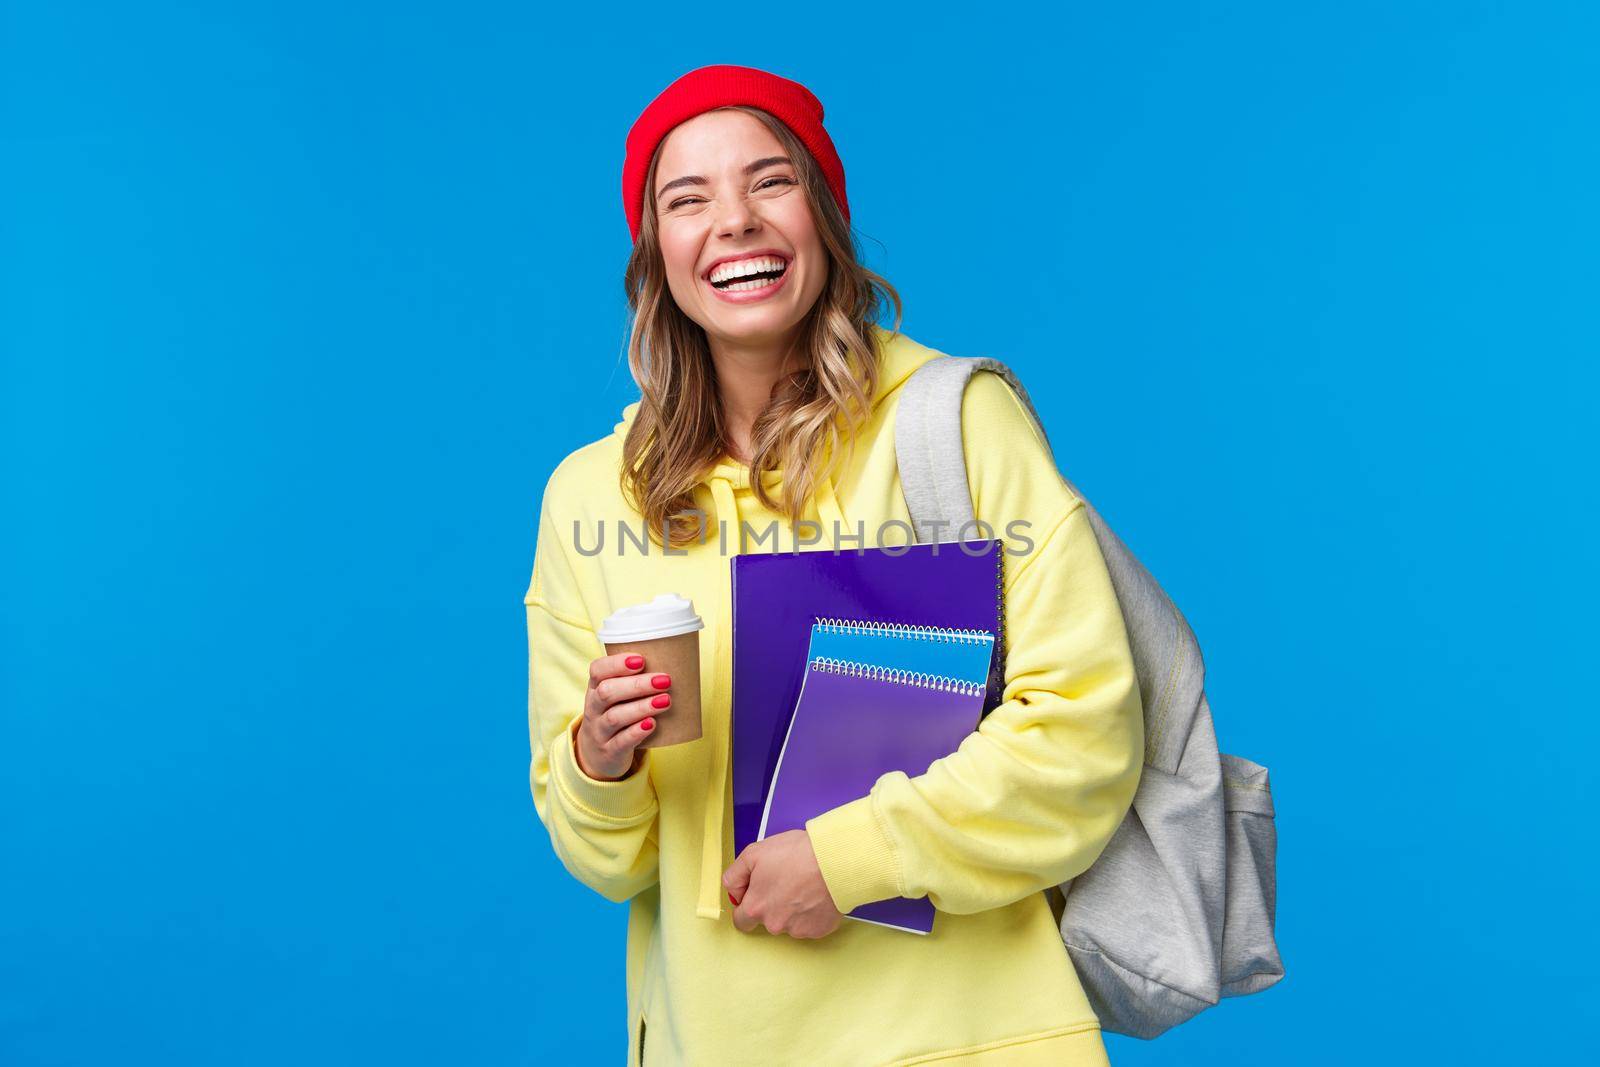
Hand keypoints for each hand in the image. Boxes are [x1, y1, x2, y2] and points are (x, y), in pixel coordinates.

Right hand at [574, 651, 671, 780]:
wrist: (596, 756)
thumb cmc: (615, 716)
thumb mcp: (616, 698)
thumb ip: (634, 682)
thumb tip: (676, 663)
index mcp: (595, 689)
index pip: (597, 671)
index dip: (616, 664)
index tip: (641, 660)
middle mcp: (593, 709)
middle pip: (607, 692)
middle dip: (636, 685)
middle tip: (664, 680)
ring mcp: (599, 732)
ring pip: (615, 717)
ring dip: (642, 707)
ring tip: (666, 700)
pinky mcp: (609, 752)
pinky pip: (621, 741)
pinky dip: (637, 732)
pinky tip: (652, 723)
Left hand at [722, 830, 841, 938]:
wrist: (834, 860)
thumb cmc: (796, 854)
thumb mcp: (754, 853)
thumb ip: (735, 875)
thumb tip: (734, 891)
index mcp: (756, 908)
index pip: (741, 922)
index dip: (747, 906)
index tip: (757, 894)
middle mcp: (775, 924)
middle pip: (767, 920)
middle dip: (772, 904)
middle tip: (786, 881)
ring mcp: (798, 930)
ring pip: (789, 923)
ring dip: (792, 908)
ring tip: (804, 884)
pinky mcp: (818, 930)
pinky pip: (809, 924)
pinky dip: (811, 912)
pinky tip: (816, 894)